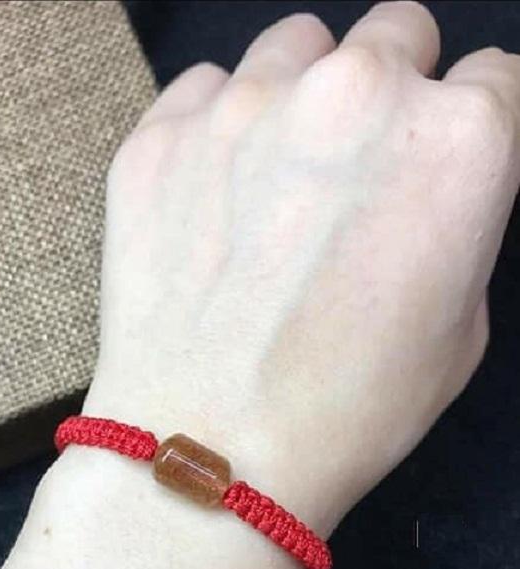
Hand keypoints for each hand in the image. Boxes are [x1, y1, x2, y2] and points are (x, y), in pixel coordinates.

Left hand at [85, 1, 519, 536]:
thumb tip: (429, 192)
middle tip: (357, 169)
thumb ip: (457, 226)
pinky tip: (214, 198)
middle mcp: (357, 94)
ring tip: (278, 179)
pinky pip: (206, 90)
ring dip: (303, 95)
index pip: (494, 78)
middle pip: (398, 35)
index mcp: (458, 142)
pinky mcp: (160, 133)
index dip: (472, 127)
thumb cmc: (348, 411)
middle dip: (392, 92)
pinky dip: (220, 127)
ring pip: (297, 47)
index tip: (439, 166)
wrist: (211, 450)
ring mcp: (247, 103)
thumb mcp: (458, 330)